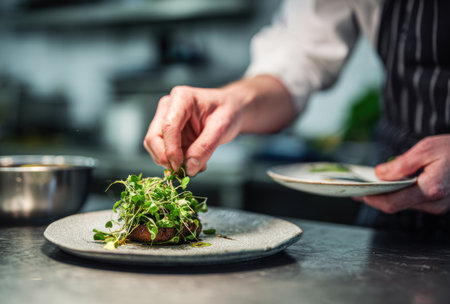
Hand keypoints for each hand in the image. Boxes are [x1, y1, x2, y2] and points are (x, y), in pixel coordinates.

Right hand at [143, 75, 295, 175]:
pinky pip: (164, 152)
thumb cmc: (228, 111)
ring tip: (194, 166)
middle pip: (154, 137)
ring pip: (154, 147)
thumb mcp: (222, 128)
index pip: (168, 126)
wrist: (231, 110)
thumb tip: (189, 168)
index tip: (180, 166)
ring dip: (170, 162)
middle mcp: (168, 107)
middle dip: (165, 158)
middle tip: (183, 172)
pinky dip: (175, 162)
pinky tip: (193, 163)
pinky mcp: (168, 134)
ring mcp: (165, 120)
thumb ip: (205, 147)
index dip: (171, 149)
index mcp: (181, 98)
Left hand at [360, 135, 449, 214]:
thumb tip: (380, 174)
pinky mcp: (440, 203)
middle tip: (359, 189)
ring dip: (389, 195)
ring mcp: (439, 206)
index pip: (392, 203)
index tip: (357, 194)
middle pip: (397, 206)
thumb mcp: (425, 149)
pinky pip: (415, 201)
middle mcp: (435, 203)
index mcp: (430, 189)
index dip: (372, 200)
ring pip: (405, 205)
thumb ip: (401, 164)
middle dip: (377, 197)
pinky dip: (401, 193)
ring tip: (372, 184)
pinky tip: (392, 184)